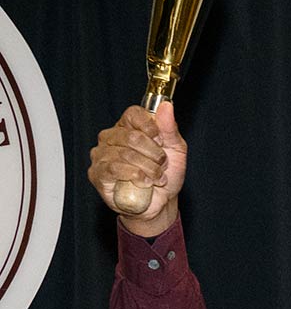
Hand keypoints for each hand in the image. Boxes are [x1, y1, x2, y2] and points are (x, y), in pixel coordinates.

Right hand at [87, 100, 186, 234]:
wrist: (160, 202)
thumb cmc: (165, 174)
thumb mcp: (175, 150)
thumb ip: (169, 128)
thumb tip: (166, 106)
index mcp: (129, 127)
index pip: (133, 113)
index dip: (150, 126)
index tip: (161, 140)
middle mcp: (111, 138)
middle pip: (131, 136)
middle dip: (154, 153)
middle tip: (161, 164)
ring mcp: (101, 155)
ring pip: (125, 154)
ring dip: (149, 168)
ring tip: (156, 176)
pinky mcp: (97, 173)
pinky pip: (114, 168)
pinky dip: (136, 176)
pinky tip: (144, 182)